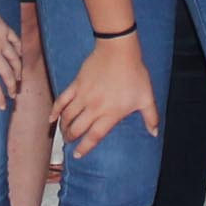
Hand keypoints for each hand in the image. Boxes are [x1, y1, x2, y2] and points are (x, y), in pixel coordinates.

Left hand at [0, 0, 21, 108]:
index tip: (3, 106)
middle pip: (7, 74)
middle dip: (12, 86)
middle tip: (14, 94)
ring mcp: (1, 41)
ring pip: (15, 59)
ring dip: (18, 70)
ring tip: (20, 78)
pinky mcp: (4, 29)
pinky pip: (16, 42)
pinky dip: (19, 50)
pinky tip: (20, 54)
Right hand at [53, 35, 154, 156]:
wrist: (118, 51)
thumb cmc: (134, 74)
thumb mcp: (146, 97)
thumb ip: (151, 117)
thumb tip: (154, 133)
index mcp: (110, 114)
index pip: (94, 136)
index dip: (84, 147)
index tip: (78, 154)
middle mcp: (94, 108)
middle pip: (77, 129)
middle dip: (71, 138)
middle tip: (70, 142)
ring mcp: (83, 96)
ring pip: (67, 117)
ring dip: (63, 127)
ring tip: (64, 132)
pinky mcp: (76, 85)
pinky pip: (62, 100)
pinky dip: (55, 110)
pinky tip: (51, 118)